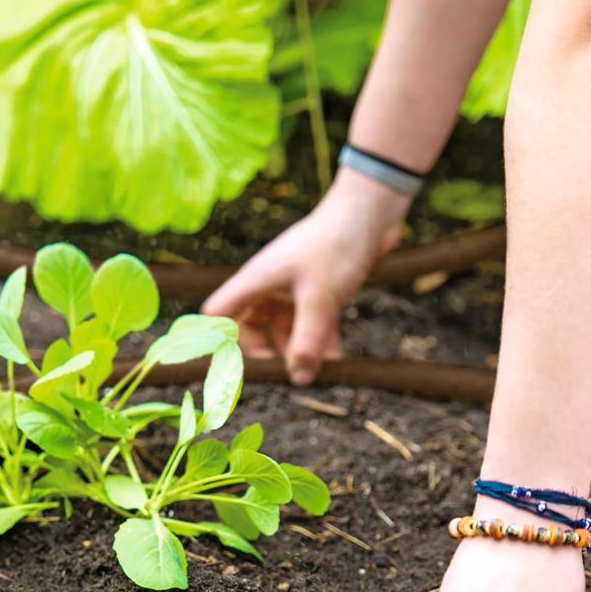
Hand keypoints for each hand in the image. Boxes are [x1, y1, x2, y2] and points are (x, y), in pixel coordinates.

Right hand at [201, 168, 409, 384]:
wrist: (370, 212)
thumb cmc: (336, 245)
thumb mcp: (319, 300)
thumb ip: (307, 342)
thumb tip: (298, 379)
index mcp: (257, 280)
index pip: (220, 312)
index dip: (223, 339)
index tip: (243, 362)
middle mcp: (269, 284)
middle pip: (252, 325)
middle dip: (268, 349)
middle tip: (288, 367)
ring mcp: (293, 286)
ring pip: (285, 326)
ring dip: (300, 347)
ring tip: (320, 365)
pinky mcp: (316, 288)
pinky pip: (310, 320)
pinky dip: (320, 337)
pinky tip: (336, 356)